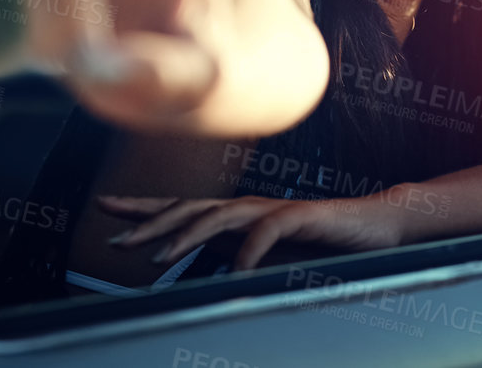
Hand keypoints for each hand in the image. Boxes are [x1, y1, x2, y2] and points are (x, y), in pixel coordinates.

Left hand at [96, 192, 408, 270]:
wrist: (376, 226)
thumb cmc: (322, 242)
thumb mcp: (268, 257)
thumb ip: (235, 259)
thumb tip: (200, 276)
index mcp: (237, 215)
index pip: (182, 207)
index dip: (143, 206)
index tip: (104, 207)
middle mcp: (249, 206)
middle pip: (190, 207)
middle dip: (149, 221)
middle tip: (114, 240)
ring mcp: (274, 208)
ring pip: (220, 215)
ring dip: (185, 236)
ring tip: (158, 259)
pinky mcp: (302, 216)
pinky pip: (269, 230)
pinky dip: (249, 250)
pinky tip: (236, 271)